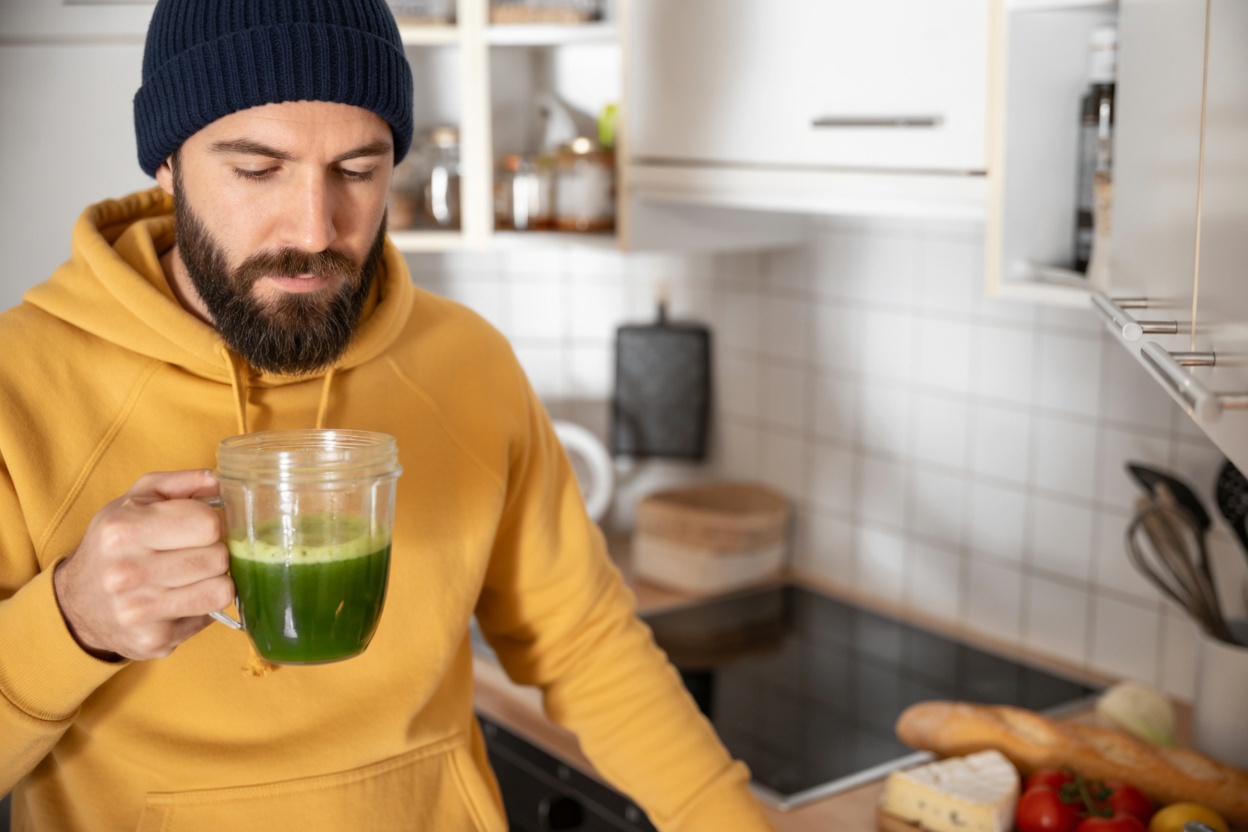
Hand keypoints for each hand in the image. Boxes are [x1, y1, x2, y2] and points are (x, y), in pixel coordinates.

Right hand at [53, 469, 233, 660]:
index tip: (198, 527)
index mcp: (122, 530)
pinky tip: (179, 598)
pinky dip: (202, 605)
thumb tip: (222, 480)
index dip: (211, 523)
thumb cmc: (115, 543)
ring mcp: (139, 611)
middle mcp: (125, 573)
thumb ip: (181, 483)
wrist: (78, 603)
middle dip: (215, 552)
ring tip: (191, 574)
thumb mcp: (137, 500)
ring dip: (214, 580)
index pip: (208, 524)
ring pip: (221, 590)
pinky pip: (210, 616)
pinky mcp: (154, 640)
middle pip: (218, 558)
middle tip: (196, 552)